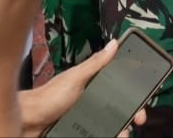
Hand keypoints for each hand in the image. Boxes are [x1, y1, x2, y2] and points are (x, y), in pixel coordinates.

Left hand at [18, 40, 146, 136]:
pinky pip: (100, 134)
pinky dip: (110, 135)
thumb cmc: (48, 96)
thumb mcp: (75, 77)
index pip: (120, 87)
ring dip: (122, 129)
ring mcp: (88, 119)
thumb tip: (114, 44)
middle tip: (138, 120)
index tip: (143, 97)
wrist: (28, 121)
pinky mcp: (82, 131)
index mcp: (94, 86)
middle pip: (120, 108)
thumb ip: (95, 63)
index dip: (134, 92)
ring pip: (113, 124)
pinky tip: (115, 136)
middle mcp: (93, 102)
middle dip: (132, 114)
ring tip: (124, 134)